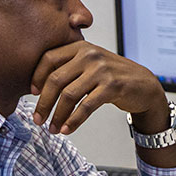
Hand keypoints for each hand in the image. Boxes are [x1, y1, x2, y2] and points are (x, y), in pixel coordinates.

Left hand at [29, 40, 166, 134]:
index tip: (32, 94)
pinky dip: (74, 120)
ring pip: (69, 95)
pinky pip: (86, 106)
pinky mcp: (112, 86)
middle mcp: (89, 54)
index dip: (36, 77)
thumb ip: (68, 68)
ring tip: (52, 129)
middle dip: (43, 103)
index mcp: (80, 47)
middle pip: (55, 79)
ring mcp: (101, 70)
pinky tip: (67, 129)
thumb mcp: (90, 64)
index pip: (48, 58)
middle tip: (37, 119)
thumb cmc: (112, 77)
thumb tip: (37, 88)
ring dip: (57, 115)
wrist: (144, 85)